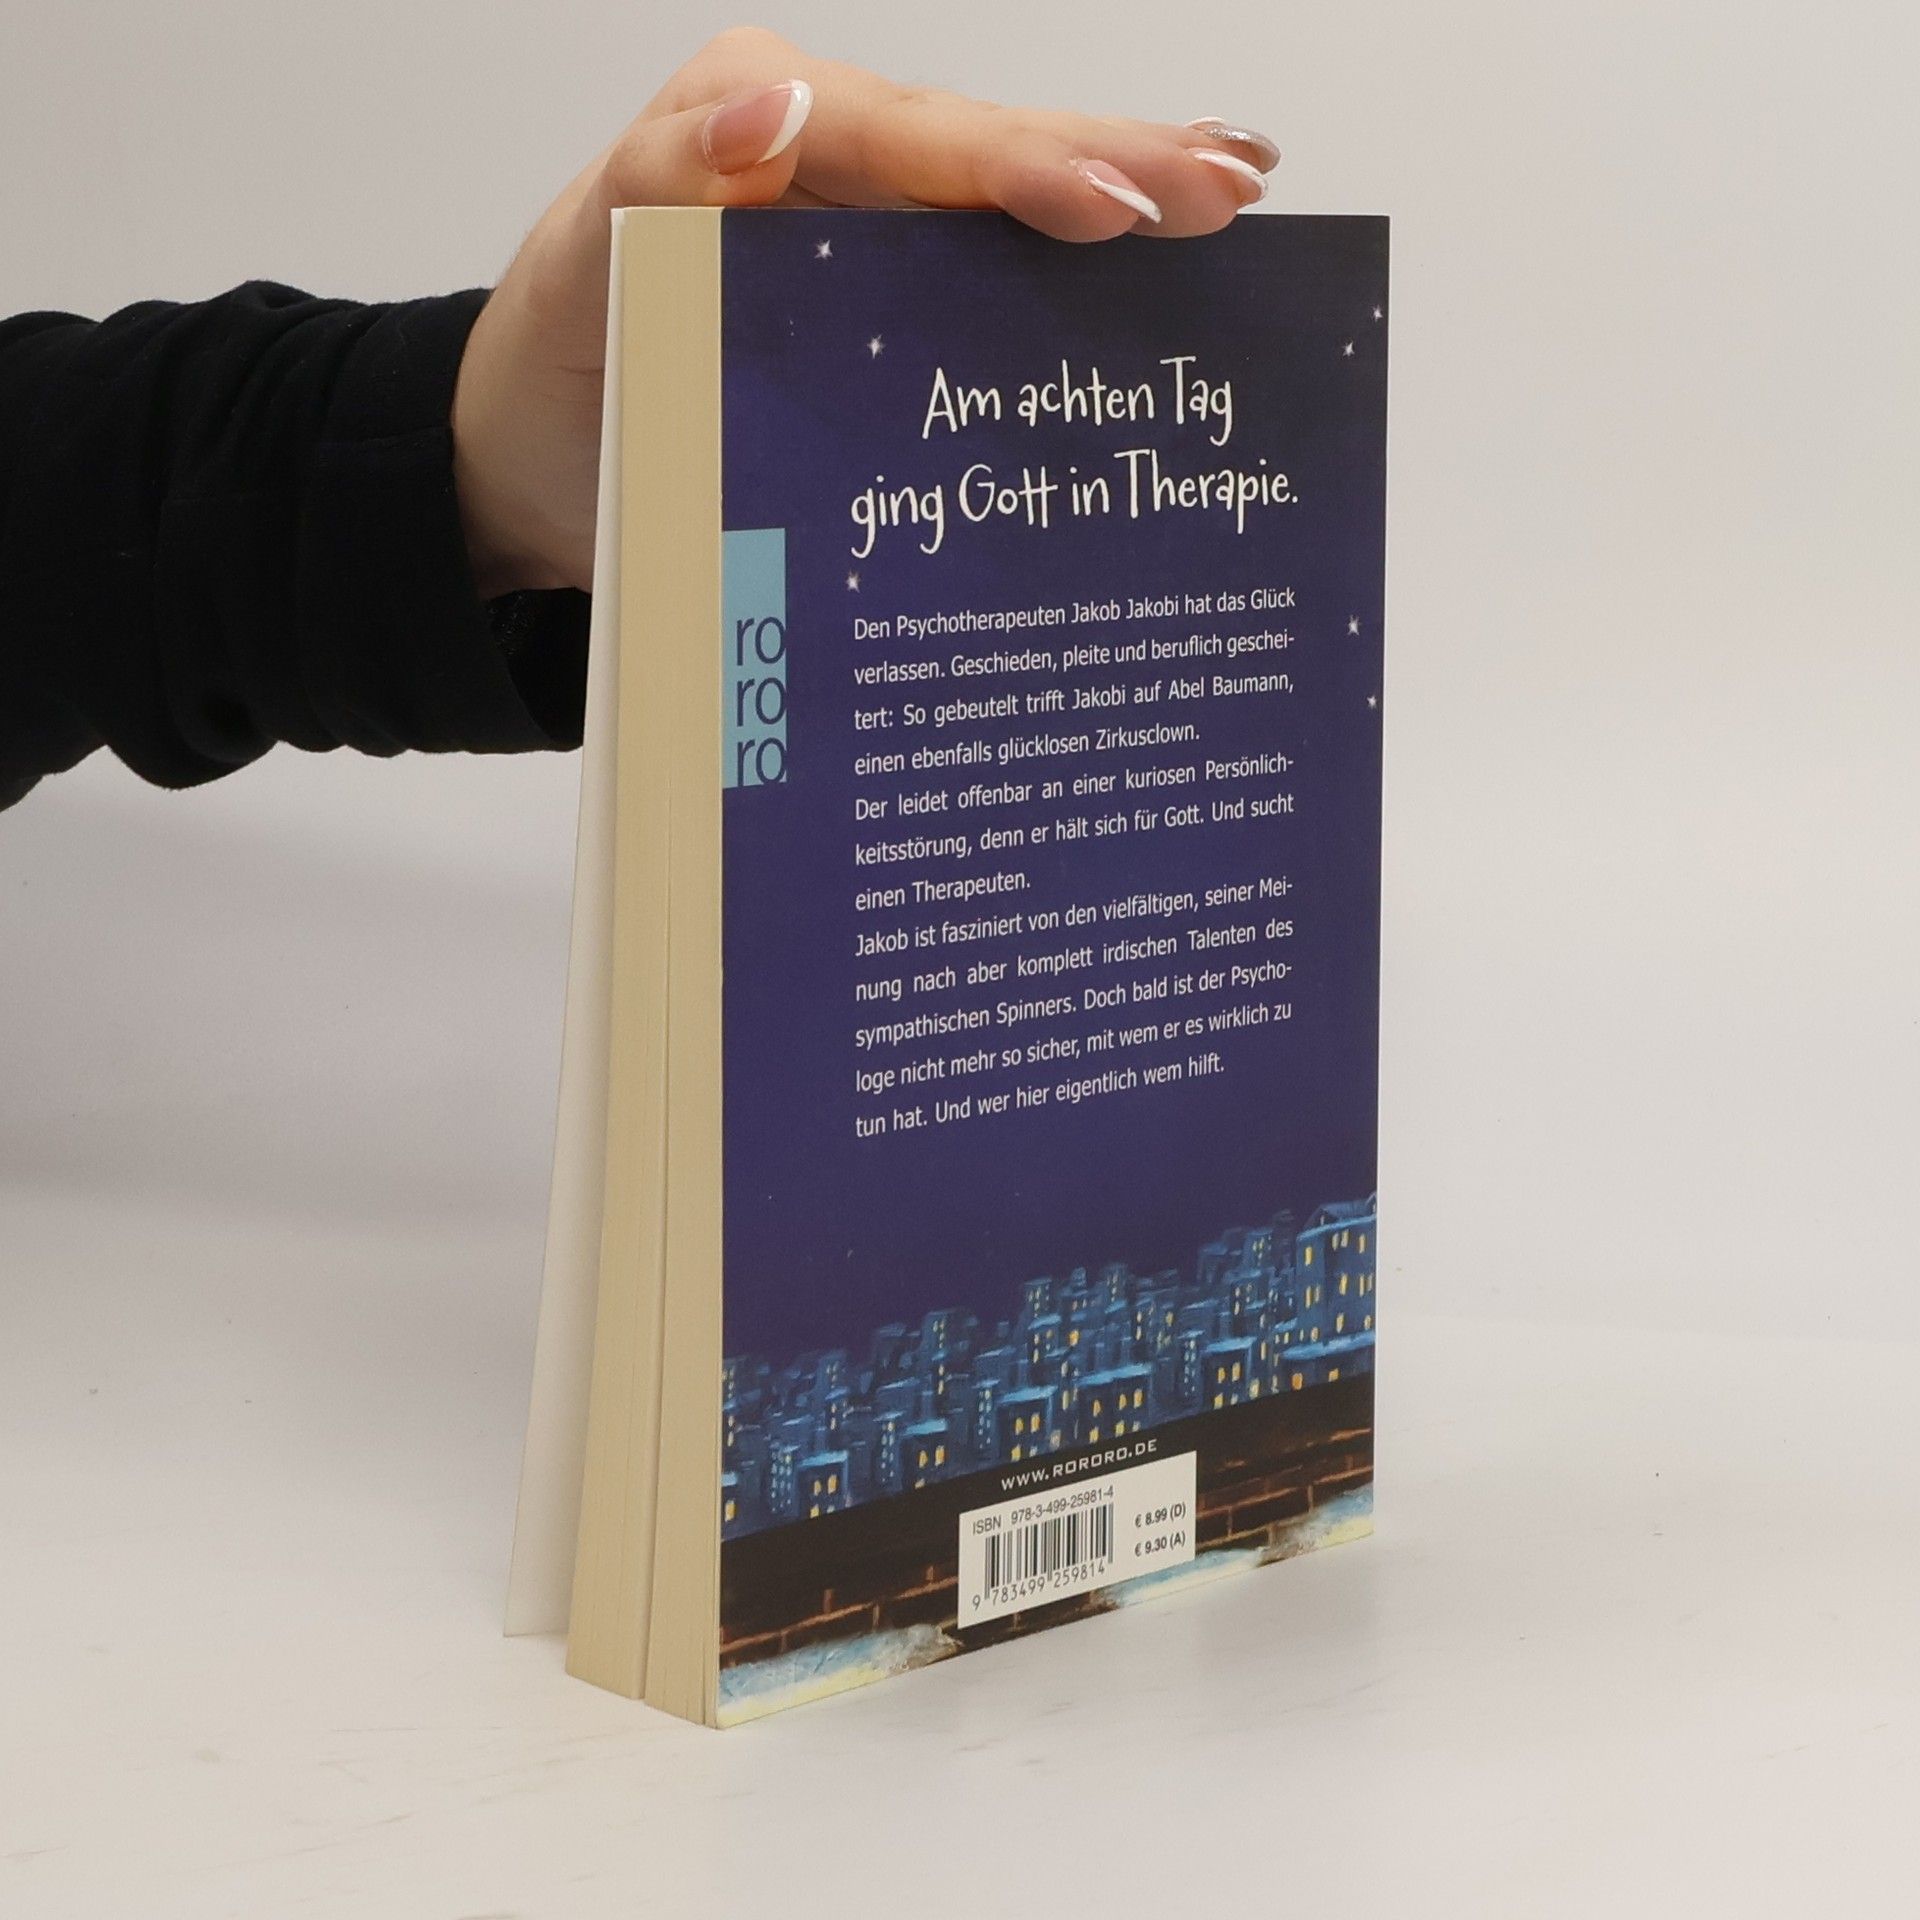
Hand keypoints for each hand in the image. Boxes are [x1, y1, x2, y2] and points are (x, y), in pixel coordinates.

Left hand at [451, 27, 1281, 597]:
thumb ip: (661, 186)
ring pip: (1009, 210)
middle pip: (988, 153)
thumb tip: (773, 111)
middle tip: (1233, 187)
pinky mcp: (882, 311)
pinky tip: (1157, 264)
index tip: (1120, 204)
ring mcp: (864, 237)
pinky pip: (990, 283)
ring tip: (1236, 193)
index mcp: (758, 125)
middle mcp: (825, 160)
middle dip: (1117, 163)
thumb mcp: (583, 274)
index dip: (1023, 168)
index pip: (913, 137)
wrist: (535, 468)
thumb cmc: (555, 369)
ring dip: (1127, 195)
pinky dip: (1079, 274)